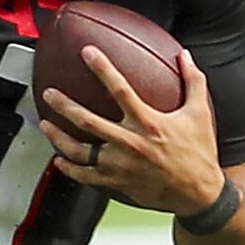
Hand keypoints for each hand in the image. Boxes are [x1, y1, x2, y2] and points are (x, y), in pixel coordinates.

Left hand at [39, 47, 225, 216]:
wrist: (200, 193)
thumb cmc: (199, 151)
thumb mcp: (199, 113)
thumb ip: (193, 82)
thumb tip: (185, 55)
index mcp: (149, 123)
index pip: (120, 89)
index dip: (102, 68)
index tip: (87, 51)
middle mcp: (131, 143)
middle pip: (88, 121)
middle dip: (64, 106)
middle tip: (49, 93)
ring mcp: (121, 165)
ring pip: (80, 151)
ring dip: (58, 138)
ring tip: (45, 125)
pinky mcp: (117, 182)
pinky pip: (86, 176)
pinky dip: (69, 168)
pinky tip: (59, 159)